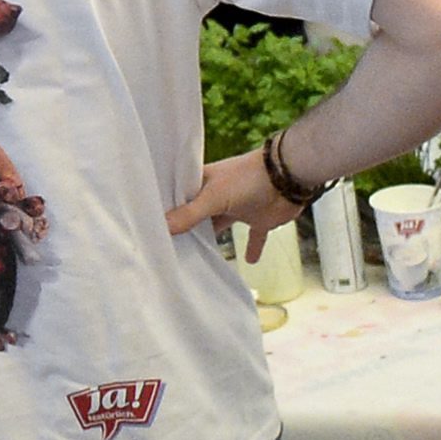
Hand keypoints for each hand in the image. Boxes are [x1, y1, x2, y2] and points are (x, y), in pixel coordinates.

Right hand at [165, 149, 302, 260]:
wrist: (288, 177)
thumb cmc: (247, 178)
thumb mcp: (213, 197)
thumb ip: (189, 214)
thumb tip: (162, 228)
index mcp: (204, 183)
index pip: (180, 198)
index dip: (167, 211)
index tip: (152, 226)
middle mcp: (218, 195)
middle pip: (197, 216)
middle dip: (187, 229)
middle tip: (168, 247)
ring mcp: (238, 207)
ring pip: (220, 226)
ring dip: (212, 240)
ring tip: (195, 258)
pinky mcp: (259, 219)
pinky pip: (254, 237)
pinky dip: (253, 248)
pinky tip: (249, 262)